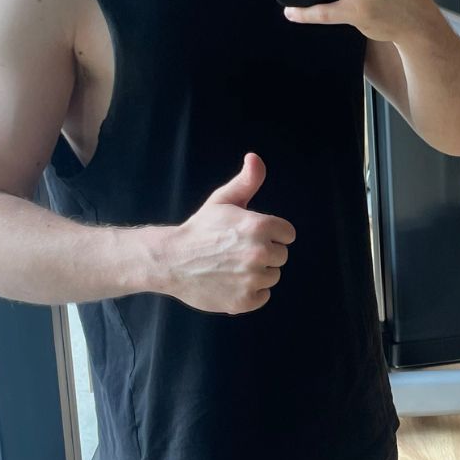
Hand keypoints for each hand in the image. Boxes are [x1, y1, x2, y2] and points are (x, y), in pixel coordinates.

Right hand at [159, 154, 295, 313]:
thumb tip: (255, 157)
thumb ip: (247, 180)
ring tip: (233, 266)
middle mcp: (259, 252)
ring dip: (257, 273)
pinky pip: (263, 297)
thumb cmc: (201, 228)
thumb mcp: (224, 199)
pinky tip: (232, 282)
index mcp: (260, 226)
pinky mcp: (244, 301)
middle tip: (238, 251)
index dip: (271, 234)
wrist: (172, 260)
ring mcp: (252, 279)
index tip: (251, 234)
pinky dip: (251, 293)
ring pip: (272, 277)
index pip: (287, 234)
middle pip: (281, 256)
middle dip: (265, 253)